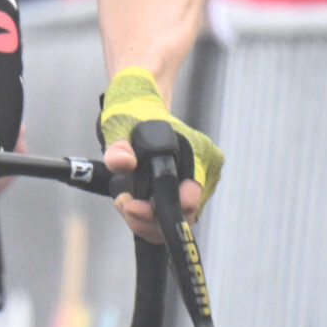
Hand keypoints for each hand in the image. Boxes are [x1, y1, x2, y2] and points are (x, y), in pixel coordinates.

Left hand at [98, 68, 218, 242]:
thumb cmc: (134, 113)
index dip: (164, 209)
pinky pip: (174, 211)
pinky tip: (134, 204)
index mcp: (199, 151)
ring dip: (149, 219)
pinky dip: (152, 215)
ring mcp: (201, 182)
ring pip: (179, 217)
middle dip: (151, 218)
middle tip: (124, 206)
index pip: (191, 196)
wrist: (140, 107)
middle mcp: (207, 170)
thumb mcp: (119, 126)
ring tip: (125, 203)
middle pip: (185, 213)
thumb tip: (123, 164)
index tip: (134, 206)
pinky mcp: (190, 190)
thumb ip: (119, 147)